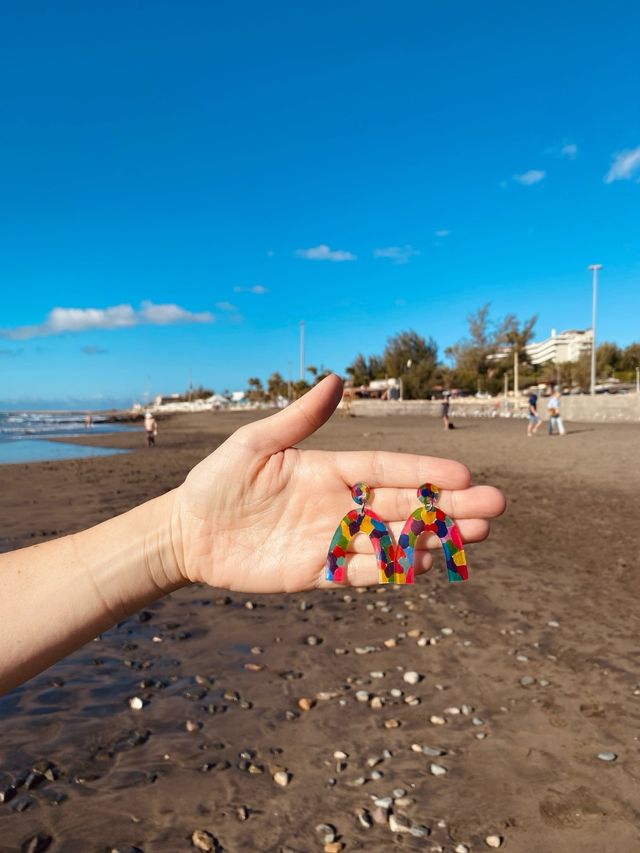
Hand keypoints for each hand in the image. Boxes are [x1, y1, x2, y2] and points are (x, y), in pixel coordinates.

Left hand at [171, 375, 504, 592]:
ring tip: (477, 536)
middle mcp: (338, 504)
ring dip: (435, 538)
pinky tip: (428, 565)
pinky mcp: (317, 572)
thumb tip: (338, 379)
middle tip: (495, 507)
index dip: (423, 472)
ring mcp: (331, 539)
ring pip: (393, 539)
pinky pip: (363, 573)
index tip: (463, 473)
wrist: (188, 534)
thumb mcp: (254, 444)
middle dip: (448, 506)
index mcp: (327, 469)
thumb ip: (298, 420)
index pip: (386, 469)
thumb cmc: (216, 481)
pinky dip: (394, 571)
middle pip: (403, 505)